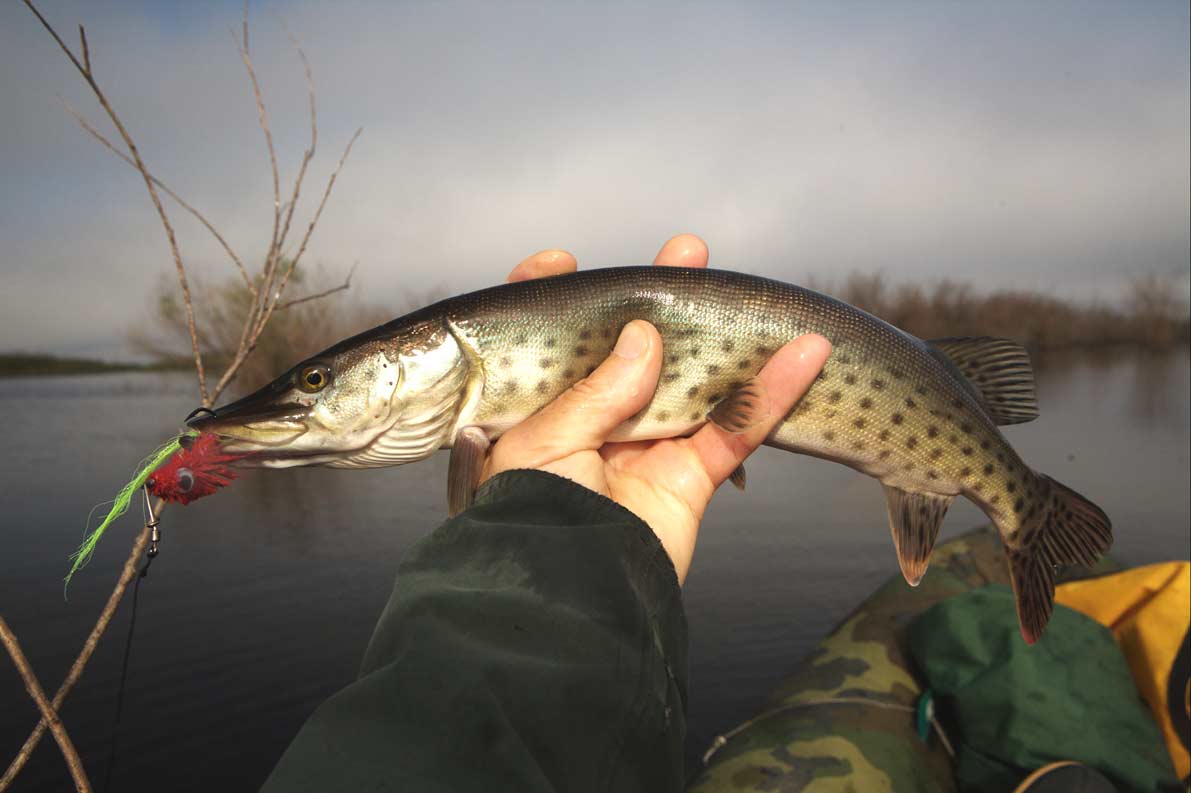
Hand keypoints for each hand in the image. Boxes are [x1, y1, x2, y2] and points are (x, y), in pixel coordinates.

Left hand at [482, 235, 830, 583]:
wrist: (573, 599)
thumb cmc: (534, 521)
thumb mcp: (545, 442)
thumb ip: (597, 388)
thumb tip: (645, 337)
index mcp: (538, 411)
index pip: (545, 344)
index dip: (555, 298)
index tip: (565, 262)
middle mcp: (590, 423)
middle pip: (629, 348)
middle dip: (659, 299)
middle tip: (687, 253)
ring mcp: (642, 448)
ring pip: (691, 382)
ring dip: (725, 339)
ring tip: (749, 294)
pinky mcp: (688, 478)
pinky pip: (736, 430)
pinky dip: (773, 396)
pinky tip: (804, 357)